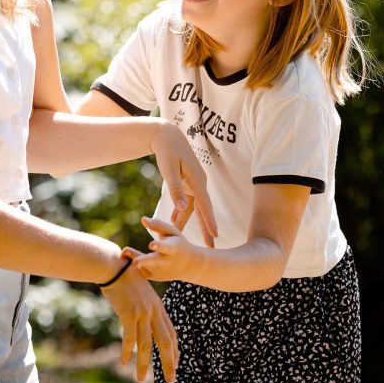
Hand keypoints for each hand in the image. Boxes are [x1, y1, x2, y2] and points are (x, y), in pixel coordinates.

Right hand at [99, 259, 177, 382]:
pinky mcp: (129, 313)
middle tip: (171, 379)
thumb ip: (146, 308)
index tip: (176, 363)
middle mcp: (153, 311)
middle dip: (169, 363)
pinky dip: (127, 351)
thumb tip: (144, 323)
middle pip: (166, 342)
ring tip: (141, 378)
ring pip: (146, 344)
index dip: (175, 350)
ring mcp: (142, 312)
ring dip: (144, 364)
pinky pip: (129, 338)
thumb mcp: (142, 294)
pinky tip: (125, 362)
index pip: (171, 332)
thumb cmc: (125, 279)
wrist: (114, 267)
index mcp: (158, 307)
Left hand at [125, 217, 202, 282]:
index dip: (159, 246)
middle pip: (155, 262)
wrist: (190, 265)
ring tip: (125, 250)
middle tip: (135, 262)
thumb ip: (158, 225)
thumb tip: (143, 219)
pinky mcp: (155, 277)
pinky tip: (132, 256)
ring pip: (145, 266)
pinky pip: (142, 270)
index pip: (166, 247)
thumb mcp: (172, 232)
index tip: (151, 244)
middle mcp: (167, 262)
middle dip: (145, 261)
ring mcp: (161, 271)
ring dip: (134, 258)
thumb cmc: (178, 243)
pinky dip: (137, 264)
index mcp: (173, 248)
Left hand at [149, 121, 217, 246]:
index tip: (215, 236)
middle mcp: (199, 183)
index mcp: (196, 180)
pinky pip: (186, 201)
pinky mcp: (188, 183)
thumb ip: (175, 189)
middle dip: (206, 228)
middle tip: (211, 246)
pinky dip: (180, 211)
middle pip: (202, 209)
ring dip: (187, 221)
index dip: (209, 221)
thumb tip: (182, 207)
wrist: (167, 136)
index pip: (205, 205)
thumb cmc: (167, 151)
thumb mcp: (169, 169)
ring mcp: (194, 183)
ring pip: (192, 207)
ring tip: (184, 239)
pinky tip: (174, 222)